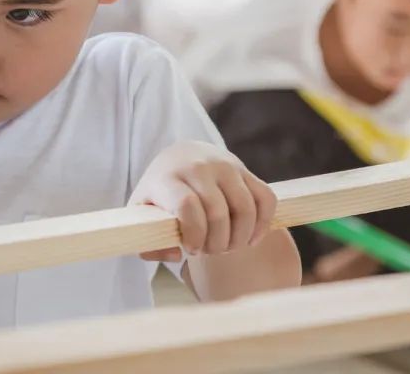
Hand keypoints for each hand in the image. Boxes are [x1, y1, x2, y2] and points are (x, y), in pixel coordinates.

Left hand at [129, 140, 275, 261]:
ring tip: (227, 246)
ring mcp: (224, 165)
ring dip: (239, 238)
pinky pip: (265, 198)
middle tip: (209, 250)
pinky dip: (263, 224)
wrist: (180, 156)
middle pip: (217, 212)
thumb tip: (176, 253)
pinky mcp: (245, 169)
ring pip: (245, 208)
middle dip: (216, 243)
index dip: (194, 234)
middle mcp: (197, 167)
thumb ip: (149, 240)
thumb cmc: (161, 193)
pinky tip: (250, 238)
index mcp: (167, 178)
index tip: (191, 248)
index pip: (186, 206)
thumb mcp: (144, 212)